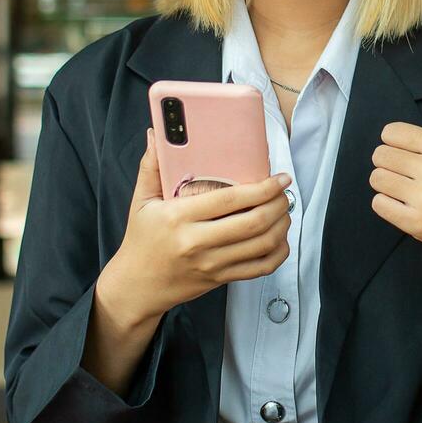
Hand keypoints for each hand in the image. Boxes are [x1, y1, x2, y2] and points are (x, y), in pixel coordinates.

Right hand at [101, 128, 291, 324]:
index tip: (280, 178)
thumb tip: (156, 135)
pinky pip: (259, 269)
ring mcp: (211, 264)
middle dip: (278, 205)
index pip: (230, 200)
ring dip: (281, 226)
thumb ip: (150, 167)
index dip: (262, 188)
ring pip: (261, 246)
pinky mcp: (220, 279)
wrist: (137, 287)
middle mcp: (197, 242)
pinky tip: (279, 239)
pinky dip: (277, 253)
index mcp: (179, 217)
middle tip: (284, 192)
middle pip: (253, 223)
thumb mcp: (140, 202)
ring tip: (284, 211)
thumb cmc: (141, 240)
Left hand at [368, 79, 421, 271]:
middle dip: (390, 164)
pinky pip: (378, 204)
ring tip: (407, 190)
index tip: (410, 154)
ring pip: (376, 178)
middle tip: (409, 175)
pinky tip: (406, 206)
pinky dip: (387, 205)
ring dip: (386, 185)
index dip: (396, 142)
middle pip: (379, 154)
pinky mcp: (415, 222)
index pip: (391, 132)